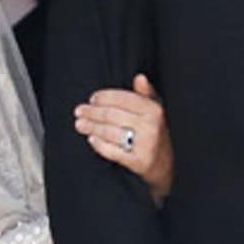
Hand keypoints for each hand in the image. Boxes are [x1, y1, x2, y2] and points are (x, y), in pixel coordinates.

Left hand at [76, 74, 172, 200]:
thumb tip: (140, 77)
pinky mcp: (138, 161)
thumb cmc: (156, 134)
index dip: (104, 97)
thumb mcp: (155, 111)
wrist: (164, 166)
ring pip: (110, 132)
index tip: (92, 99)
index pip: (122, 98)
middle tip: (79, 111)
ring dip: (91, 127)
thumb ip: (146, 94)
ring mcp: (145, 144)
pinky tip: (91, 139)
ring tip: (80, 124)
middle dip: (92, 112)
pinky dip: (99, 145)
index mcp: (154, 110)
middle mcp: (150, 126)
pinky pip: (113, 151)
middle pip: (112, 115)